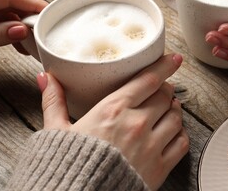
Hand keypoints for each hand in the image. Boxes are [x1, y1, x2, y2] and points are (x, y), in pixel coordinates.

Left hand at [0, 0, 47, 53]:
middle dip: (30, 19)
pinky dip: (10, 29)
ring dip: (21, 27)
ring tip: (32, 44)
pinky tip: (18, 42)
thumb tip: (21, 31)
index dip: (34, 4)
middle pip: (11, 3)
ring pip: (7, 11)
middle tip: (44, 34)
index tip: (51, 15)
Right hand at [36, 54, 189, 189]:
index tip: (174, 58)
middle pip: (165, 96)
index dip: (164, 65)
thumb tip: (45, 77)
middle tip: (161, 91)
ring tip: (168, 109)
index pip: (148, 80)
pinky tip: (172, 132)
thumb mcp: (56, 131)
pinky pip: (181, 143)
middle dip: (165, 90)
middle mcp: (136, 125)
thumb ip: (54, 101)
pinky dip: (180, 134)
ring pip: (176, 117)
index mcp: (113, 110)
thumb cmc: (68, 165)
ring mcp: (150, 146)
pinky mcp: (159, 168)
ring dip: (174, 110)